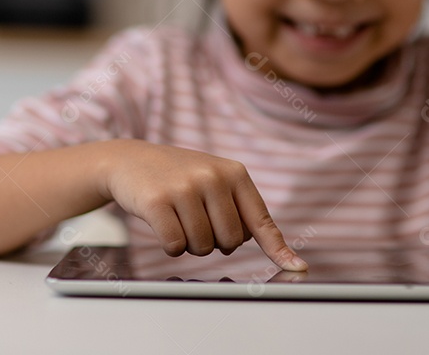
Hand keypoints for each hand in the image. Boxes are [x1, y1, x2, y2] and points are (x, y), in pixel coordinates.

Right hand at [99, 140, 307, 270]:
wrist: (130, 160)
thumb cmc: (179, 177)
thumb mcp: (216, 182)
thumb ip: (244, 213)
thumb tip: (283, 254)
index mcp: (234, 173)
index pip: (261, 221)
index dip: (278, 249)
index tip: (298, 269)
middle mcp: (213, 178)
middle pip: (231, 242)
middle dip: (214, 241)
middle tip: (196, 218)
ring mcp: (185, 188)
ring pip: (203, 247)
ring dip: (190, 243)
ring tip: (177, 216)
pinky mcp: (157, 201)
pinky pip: (176, 246)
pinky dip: (170, 245)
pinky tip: (162, 222)